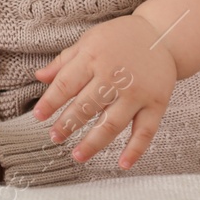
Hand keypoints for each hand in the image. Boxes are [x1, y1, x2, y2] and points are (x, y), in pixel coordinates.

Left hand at [30, 14, 177, 169]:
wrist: (162, 36)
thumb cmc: (119, 39)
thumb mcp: (88, 41)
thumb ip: (64, 61)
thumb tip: (39, 77)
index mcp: (93, 58)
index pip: (66, 84)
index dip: (50, 102)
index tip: (38, 116)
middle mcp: (114, 77)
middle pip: (86, 106)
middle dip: (67, 124)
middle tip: (54, 137)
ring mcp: (136, 93)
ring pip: (112, 123)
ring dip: (93, 142)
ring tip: (77, 155)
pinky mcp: (156, 104)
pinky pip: (146, 131)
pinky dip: (135, 149)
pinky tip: (123, 164)